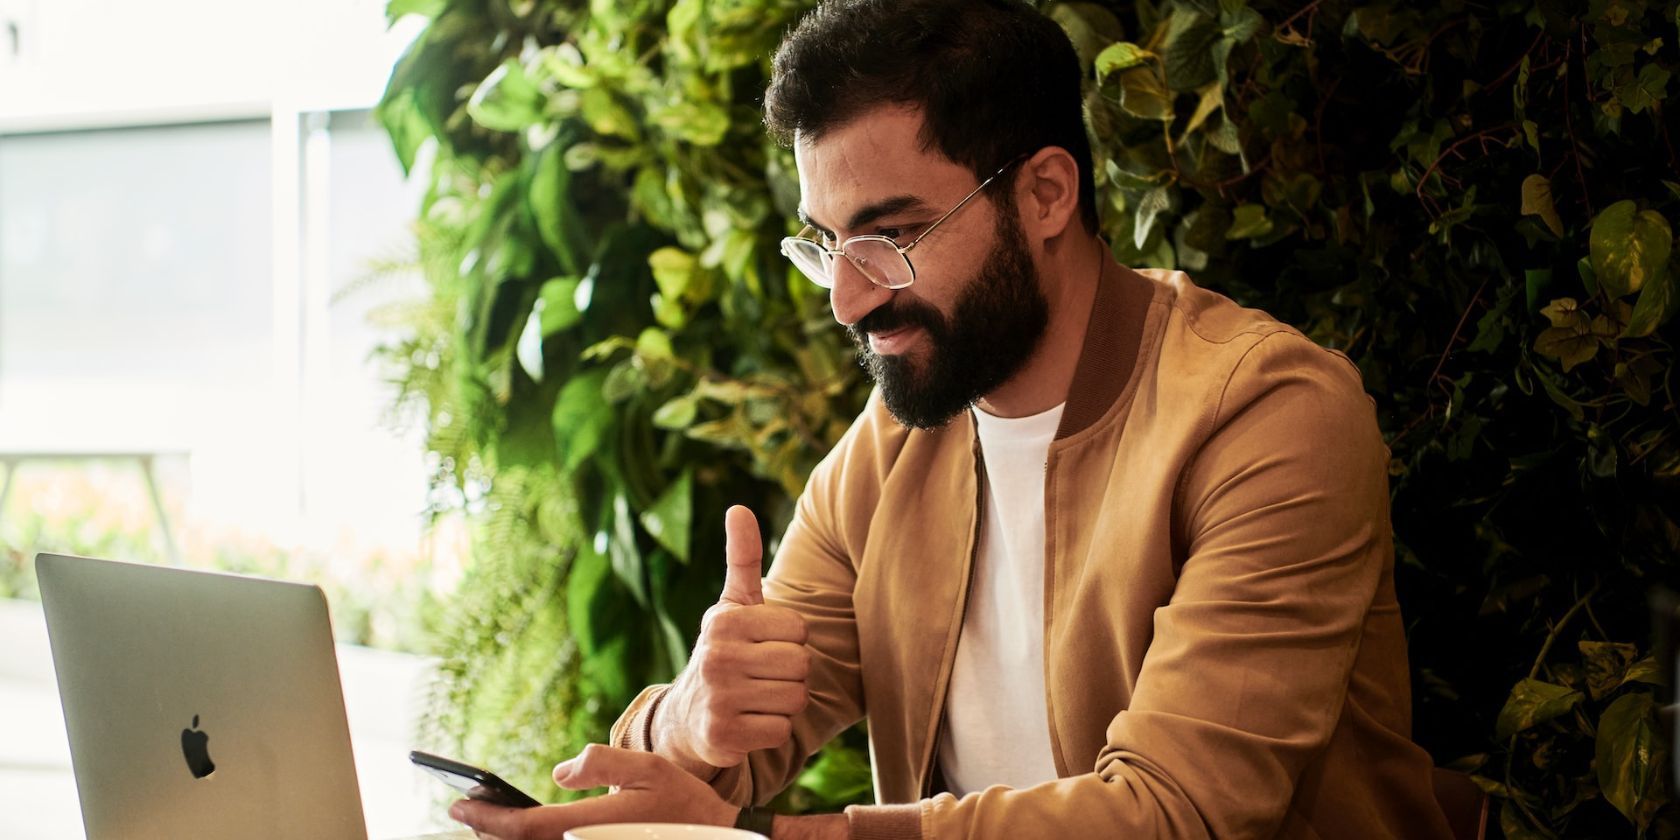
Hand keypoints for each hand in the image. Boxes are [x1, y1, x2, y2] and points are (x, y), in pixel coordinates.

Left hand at [448, 744, 738, 839]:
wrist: (715, 837)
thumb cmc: (682, 800)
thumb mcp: (646, 767)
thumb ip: (600, 762)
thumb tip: (558, 772)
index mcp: (592, 824)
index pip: (524, 827)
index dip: (485, 818)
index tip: (458, 806)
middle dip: (488, 831)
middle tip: (465, 811)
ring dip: (507, 839)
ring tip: (487, 820)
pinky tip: (522, 831)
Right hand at [658, 505, 810, 772]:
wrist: (687, 717)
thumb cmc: (725, 652)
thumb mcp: (732, 605)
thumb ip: (743, 558)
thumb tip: (739, 507)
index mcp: (724, 620)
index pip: (799, 629)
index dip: (790, 640)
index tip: (763, 646)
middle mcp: (716, 656)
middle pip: (801, 664)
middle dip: (791, 673)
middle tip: (762, 676)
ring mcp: (717, 698)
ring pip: (795, 699)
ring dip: (784, 703)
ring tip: (756, 698)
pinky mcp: (722, 736)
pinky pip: (781, 731)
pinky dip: (771, 731)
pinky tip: (749, 723)